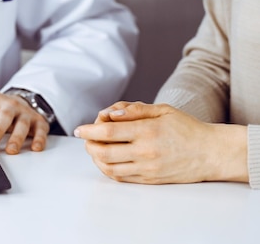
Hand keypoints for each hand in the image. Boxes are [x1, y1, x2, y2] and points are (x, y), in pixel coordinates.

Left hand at [0, 91, 49, 153]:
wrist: (19, 101)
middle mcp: (9, 105)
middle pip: (3, 117)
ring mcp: (24, 113)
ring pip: (22, 124)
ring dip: (17, 137)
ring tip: (10, 150)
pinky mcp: (37, 121)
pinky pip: (40, 129)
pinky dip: (39, 138)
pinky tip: (35, 148)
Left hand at [74, 102, 247, 184]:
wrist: (210, 153)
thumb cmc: (186, 128)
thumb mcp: (162, 110)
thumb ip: (135, 110)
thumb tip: (111, 113)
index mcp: (147, 130)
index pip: (108, 131)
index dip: (88, 130)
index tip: (79, 130)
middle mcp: (145, 151)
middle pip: (104, 152)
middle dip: (88, 145)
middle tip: (85, 139)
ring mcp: (147, 168)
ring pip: (110, 167)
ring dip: (96, 159)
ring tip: (94, 149)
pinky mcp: (150, 179)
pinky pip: (122, 178)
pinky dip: (108, 169)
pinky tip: (106, 160)